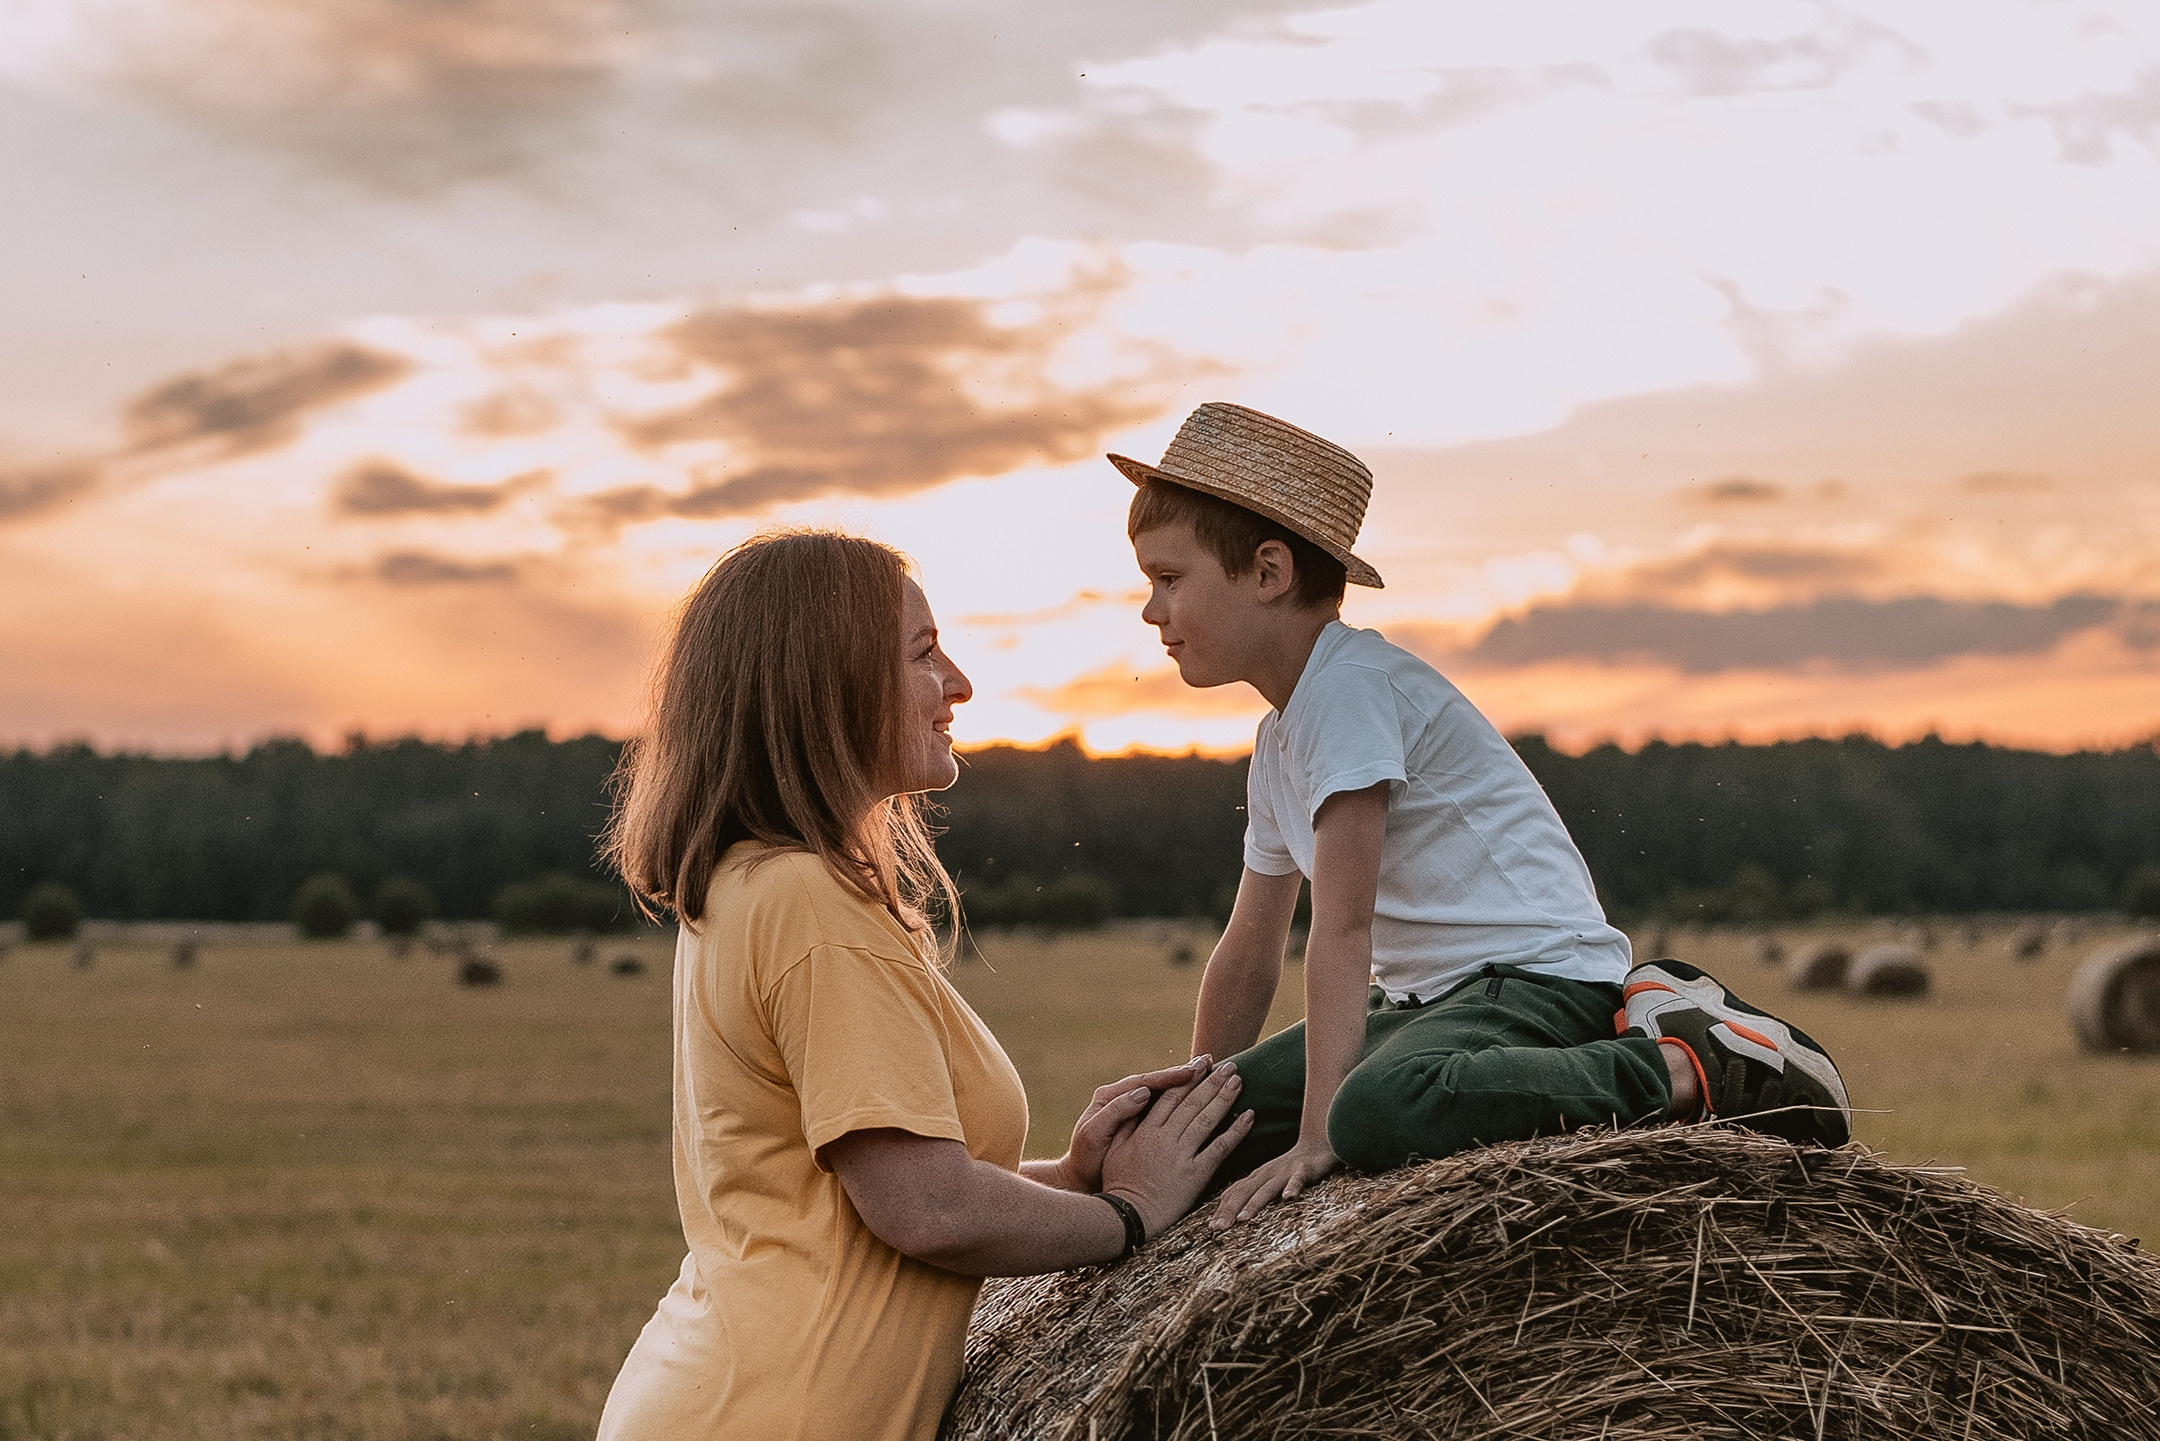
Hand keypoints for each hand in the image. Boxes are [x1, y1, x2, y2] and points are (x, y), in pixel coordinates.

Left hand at [1042, 1056, 1214, 1192]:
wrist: (1081, 1178)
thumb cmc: (1086, 1158)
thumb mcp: (1094, 1134)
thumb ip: (1116, 1112)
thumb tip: (1142, 1092)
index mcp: (1110, 1096)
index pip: (1144, 1081)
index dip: (1169, 1076)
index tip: (1191, 1071)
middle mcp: (1122, 1098)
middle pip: (1156, 1081)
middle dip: (1182, 1073)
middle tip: (1208, 1063)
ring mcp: (1131, 1109)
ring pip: (1162, 1093)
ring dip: (1185, 1084)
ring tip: (1208, 1073)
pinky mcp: (1139, 1123)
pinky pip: (1163, 1108)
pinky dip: (1180, 1102)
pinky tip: (1198, 1098)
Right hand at [1100, 1062, 1253, 1237]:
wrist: (1129, 1217)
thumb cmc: (1119, 1184)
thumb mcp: (1113, 1149)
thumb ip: (1125, 1122)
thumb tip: (1138, 1098)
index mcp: (1146, 1131)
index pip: (1170, 1096)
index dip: (1187, 1078)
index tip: (1201, 1064)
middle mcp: (1165, 1138)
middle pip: (1192, 1103)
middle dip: (1212, 1081)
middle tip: (1230, 1065)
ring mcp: (1181, 1155)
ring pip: (1207, 1119)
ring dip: (1225, 1098)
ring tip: (1239, 1081)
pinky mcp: (1196, 1174)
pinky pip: (1220, 1148)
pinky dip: (1236, 1131)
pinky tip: (1249, 1116)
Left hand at [1210, 1136, 1339, 1229]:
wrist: (1317, 1144)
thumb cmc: (1289, 1167)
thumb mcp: (1265, 1179)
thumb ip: (1246, 1190)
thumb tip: (1223, 1204)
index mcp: (1255, 1178)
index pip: (1233, 1195)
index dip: (1221, 1210)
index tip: (1210, 1228)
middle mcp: (1266, 1175)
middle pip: (1244, 1194)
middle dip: (1230, 1211)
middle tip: (1217, 1228)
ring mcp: (1284, 1172)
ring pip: (1267, 1189)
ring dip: (1254, 1203)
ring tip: (1243, 1218)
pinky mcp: (1304, 1169)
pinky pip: (1298, 1179)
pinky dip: (1293, 1187)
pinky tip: (1289, 1198)